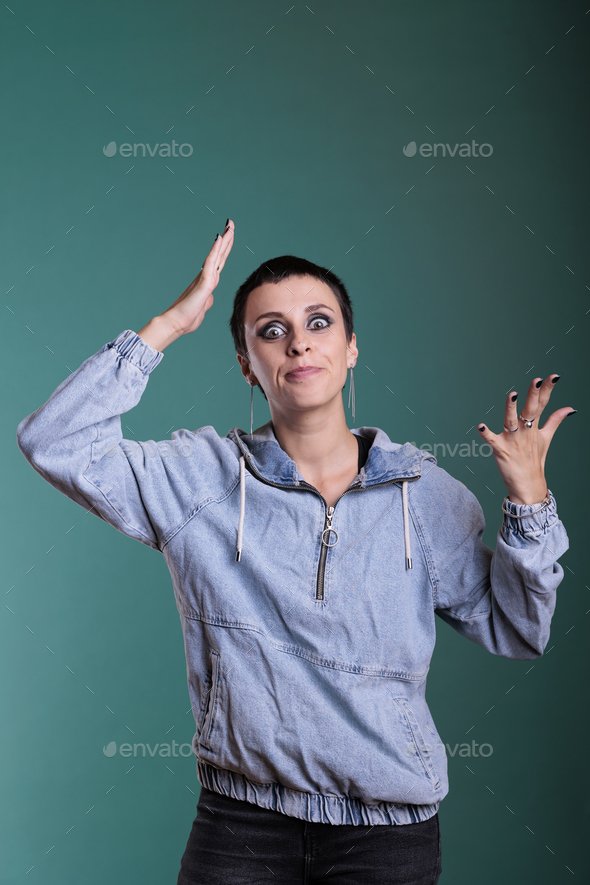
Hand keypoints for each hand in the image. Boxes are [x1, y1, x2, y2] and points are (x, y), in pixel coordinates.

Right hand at [163, 220, 234, 336]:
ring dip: (224, 240)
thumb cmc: (186, 319)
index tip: (229, 234)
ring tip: (229, 225)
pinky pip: (211, 263)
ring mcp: (205, 279)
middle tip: (230, 222)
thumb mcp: (202, 308)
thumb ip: (207, 301)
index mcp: (207, 282)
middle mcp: (206, 277)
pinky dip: (216, 250)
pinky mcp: (204, 283)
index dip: (225, 248)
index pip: (219, 262)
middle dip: (227, 238)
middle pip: (220, 255)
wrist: (175, 324)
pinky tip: (220, 238)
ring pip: (217, 255)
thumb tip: (210, 297)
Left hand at [476, 375, 574, 504]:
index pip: (542, 404)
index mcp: (535, 427)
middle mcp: (525, 432)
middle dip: (533, 395)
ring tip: (512, 394)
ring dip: (511, 408)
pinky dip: (485, 433)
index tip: (553, 376)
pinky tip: (480, 426)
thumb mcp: (546, 438)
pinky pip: (491, 440)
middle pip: (530, 410)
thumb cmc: (534, 460)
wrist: (528, 486)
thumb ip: (555, 420)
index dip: (547, 390)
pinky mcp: (500, 450)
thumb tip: (570, 408)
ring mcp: (513, 441)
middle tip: (536, 381)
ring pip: (511, 421)